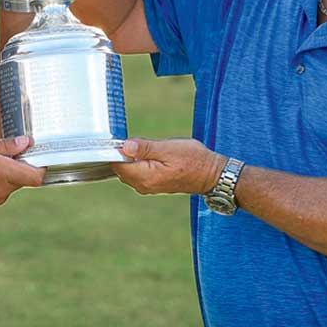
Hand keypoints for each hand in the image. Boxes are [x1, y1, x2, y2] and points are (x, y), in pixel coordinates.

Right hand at [0, 136, 43, 208]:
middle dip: (21, 164)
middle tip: (9, 148)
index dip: (41, 165)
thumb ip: (5, 146)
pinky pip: (0, 189)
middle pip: (24, 178)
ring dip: (7, 171)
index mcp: (4, 173)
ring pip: (11, 183)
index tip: (36, 152)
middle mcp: (3, 189)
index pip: (37, 177)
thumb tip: (27, 143)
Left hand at [110, 137, 224, 195]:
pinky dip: (138, 162)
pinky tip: (148, 154)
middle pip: (120, 168)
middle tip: (136, 140)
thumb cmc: (193, 160)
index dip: (116, 150)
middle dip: (123, 153)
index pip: (117, 164)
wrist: (210, 174)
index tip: (123, 139)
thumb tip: (125, 146)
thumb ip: (145, 148)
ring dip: (131, 158)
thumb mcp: (169, 148)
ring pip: (128, 170)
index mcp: (145, 177)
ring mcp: (147, 187)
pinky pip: (137, 172)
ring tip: (145, 146)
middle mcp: (143, 186)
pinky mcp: (152, 184)